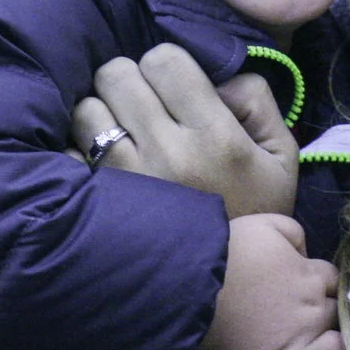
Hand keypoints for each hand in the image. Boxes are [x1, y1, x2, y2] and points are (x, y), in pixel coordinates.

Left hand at [70, 43, 298, 217]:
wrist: (229, 289)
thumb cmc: (256, 213)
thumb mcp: (281, 155)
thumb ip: (256, 100)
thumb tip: (216, 76)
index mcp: (213, 135)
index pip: (164, 59)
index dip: (167, 65)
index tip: (173, 85)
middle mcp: (166, 151)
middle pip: (116, 74)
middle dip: (130, 80)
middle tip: (144, 104)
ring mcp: (126, 180)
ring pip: (87, 108)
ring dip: (102, 113)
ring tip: (123, 133)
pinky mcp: (98, 205)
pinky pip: (68, 152)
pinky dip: (80, 151)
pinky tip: (104, 162)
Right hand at [198, 213, 345, 349]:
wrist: (197, 281)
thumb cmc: (230, 249)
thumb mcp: (267, 224)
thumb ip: (295, 234)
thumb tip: (305, 254)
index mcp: (311, 275)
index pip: (335, 282)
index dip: (325, 284)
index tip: (309, 286)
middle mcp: (313, 310)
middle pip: (339, 315)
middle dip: (332, 316)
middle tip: (313, 319)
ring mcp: (300, 342)